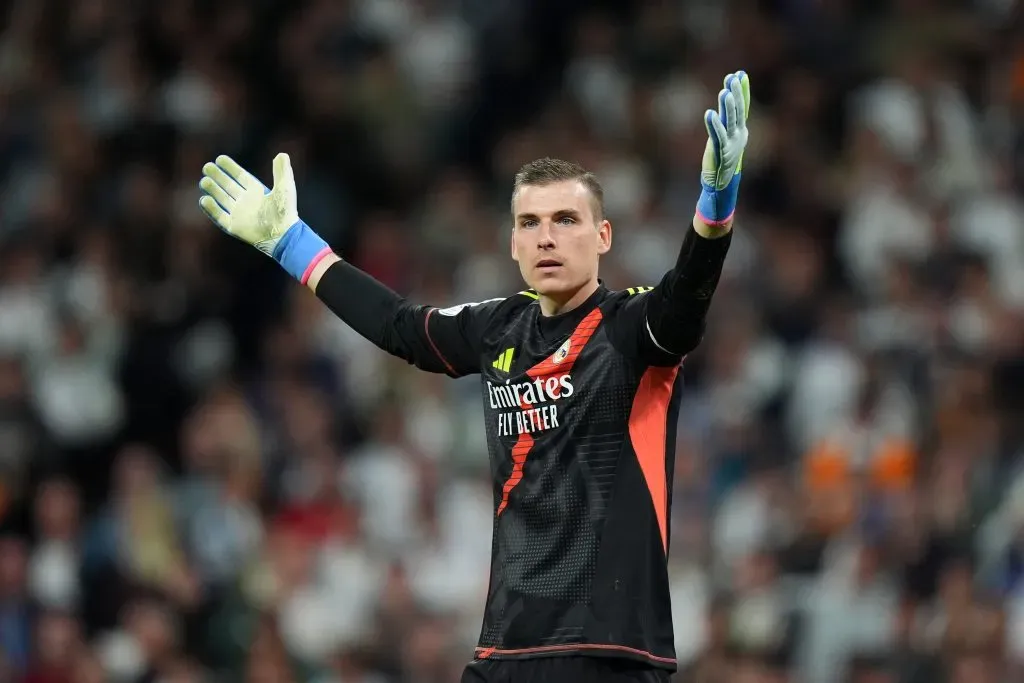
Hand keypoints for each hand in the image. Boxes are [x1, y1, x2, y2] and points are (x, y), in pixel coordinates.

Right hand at [199, 153, 298, 255]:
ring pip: (222, 199)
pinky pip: (219, 216)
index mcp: (257, 192)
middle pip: (228, 186)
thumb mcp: (285, 188)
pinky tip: (204, 199)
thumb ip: (282, 171)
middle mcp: (247, 202)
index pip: (240, 176)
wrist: (282, 234)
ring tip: (204, 181)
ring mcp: (239, 214)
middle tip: (206, 167)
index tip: (219, 159)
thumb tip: (282, 154)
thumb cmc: (285, 211)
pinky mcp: (234, 227)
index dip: (230, 168)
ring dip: (213, 190)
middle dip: (218, 177)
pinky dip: (211, 209)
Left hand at [696, 71, 750, 226]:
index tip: (740, 73)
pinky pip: (717, 136)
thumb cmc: (722, 159)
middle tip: (733, 78)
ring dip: (727, 107)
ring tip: (724, 92)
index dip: (743, 90)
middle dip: (735, 94)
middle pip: (737, 111)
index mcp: (741, 130)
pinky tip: (710, 114)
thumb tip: (728, 105)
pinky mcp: (720, 152)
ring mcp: (730, 143)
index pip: (743, 106)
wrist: (721, 184)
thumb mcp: (728, 138)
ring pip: (729, 122)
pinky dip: (713, 125)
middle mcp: (738, 134)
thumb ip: (728, 121)